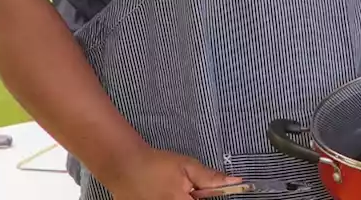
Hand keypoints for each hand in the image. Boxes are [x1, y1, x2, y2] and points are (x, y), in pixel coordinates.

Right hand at [105, 148, 239, 199]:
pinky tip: (161, 194)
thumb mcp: (186, 166)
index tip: (201, 193)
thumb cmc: (156, 164)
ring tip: (170, 191)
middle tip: (186, 191)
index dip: (205, 198)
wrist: (124, 166)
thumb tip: (236, 181)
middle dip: (193, 199)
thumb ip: (211, 178)